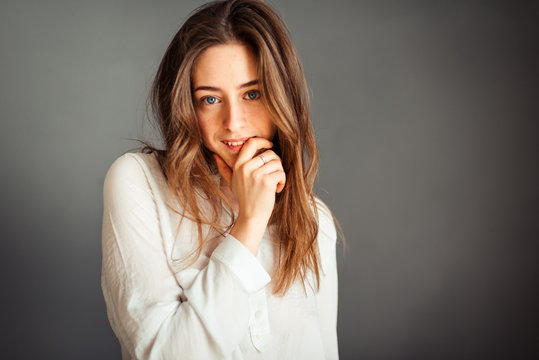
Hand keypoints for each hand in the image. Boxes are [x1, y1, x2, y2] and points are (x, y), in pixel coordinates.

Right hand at [213, 137, 285, 253]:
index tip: (270, 145)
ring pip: (277, 163)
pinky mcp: (266, 182)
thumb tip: (215, 156)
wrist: (251, 217)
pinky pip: (281, 173)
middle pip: (269, 153)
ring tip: (274, 183)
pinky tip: (277, 189)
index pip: (251, 143)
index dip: (263, 141)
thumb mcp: (232, 182)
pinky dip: (282, 181)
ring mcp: (256, 174)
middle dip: (276, 162)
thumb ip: (224, 168)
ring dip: (280, 173)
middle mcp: (246, 168)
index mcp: (238, 165)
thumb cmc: (244, 199)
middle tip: (274, 174)